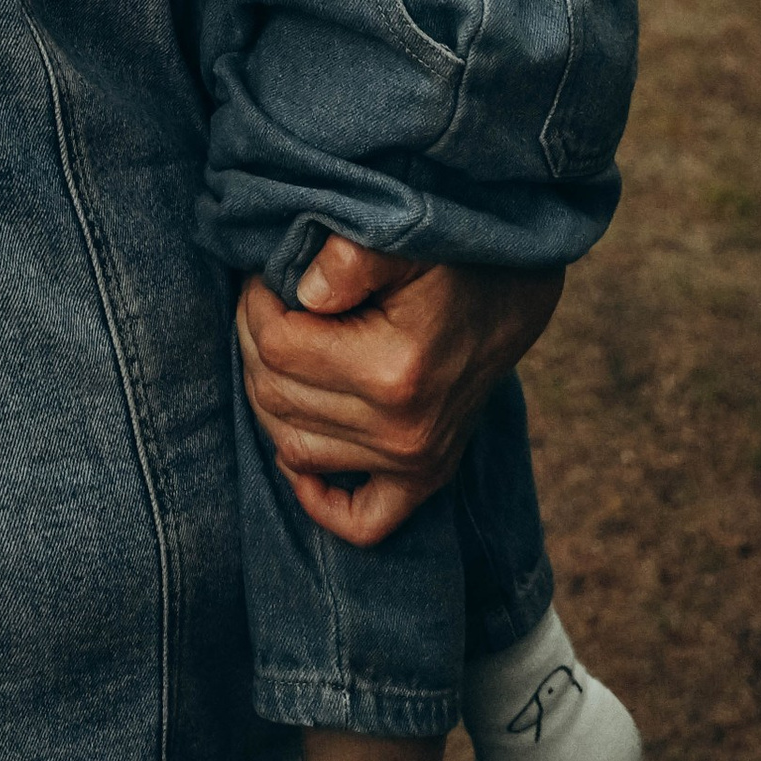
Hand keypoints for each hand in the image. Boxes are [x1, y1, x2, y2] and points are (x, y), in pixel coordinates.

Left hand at [235, 244, 563, 543]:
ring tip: (279, 350)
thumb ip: (349, 256)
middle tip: (264, 305)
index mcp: (393, 370)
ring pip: (294, 447)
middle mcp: (402, 430)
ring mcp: (414, 462)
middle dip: (254, 342)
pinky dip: (321, 501)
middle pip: (277, 396)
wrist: (507, 298)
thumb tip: (302, 291)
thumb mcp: (402, 241)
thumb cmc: (449, 261)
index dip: (257, 305)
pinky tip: (298, 462)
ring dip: (269, 398)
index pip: (277, 347)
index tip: (265, 278)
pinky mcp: (424, 477)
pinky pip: (362, 520)